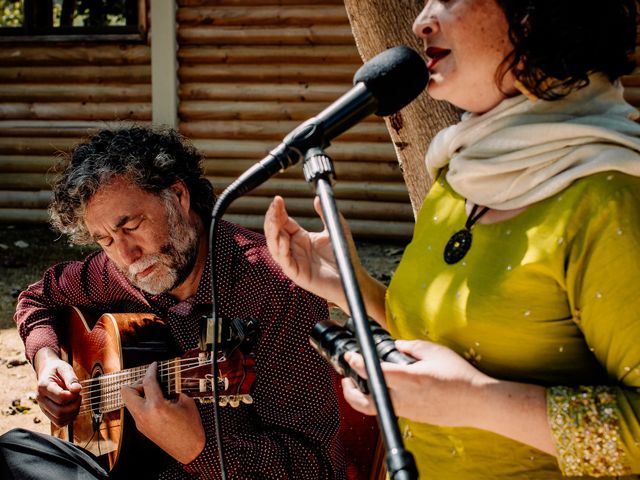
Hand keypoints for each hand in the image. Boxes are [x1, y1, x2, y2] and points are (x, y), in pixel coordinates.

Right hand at [34, 347, 81, 426]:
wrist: (47, 372)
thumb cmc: (57, 369)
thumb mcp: (64, 368)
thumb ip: (71, 378)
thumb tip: (77, 389)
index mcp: (43, 386)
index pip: (61, 397)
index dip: (73, 395)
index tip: (77, 389)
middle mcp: (41, 399)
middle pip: (60, 411)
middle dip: (74, 405)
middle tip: (78, 396)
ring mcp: (43, 407)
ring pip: (60, 419)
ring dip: (73, 412)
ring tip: (76, 400)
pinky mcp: (48, 413)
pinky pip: (59, 422)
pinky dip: (69, 417)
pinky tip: (73, 407)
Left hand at [121, 362, 205, 464]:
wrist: (190, 450)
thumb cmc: (191, 428)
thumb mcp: (186, 402)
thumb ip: (174, 390)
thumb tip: (167, 383)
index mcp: (156, 406)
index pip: (147, 382)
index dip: (151, 370)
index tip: (154, 365)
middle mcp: (144, 415)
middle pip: (126, 392)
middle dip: (137, 383)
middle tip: (151, 382)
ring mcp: (141, 423)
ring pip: (130, 402)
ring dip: (139, 394)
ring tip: (156, 393)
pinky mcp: (142, 429)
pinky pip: (136, 411)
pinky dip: (143, 403)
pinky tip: (157, 403)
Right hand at [264, 195, 359, 309]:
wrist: (353, 277)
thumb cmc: (344, 256)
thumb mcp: (334, 229)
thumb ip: (325, 214)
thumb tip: (317, 198)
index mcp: (300, 238)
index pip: (282, 222)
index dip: (278, 211)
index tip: (278, 198)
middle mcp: (293, 249)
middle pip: (274, 232)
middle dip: (272, 218)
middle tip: (275, 205)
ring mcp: (293, 261)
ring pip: (274, 246)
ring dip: (272, 232)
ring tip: (275, 219)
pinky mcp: (297, 273)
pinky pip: (284, 261)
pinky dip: (281, 250)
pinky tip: (283, 239)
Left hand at [341, 339, 491, 426]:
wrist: (478, 402)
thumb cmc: (459, 375)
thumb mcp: (435, 352)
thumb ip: (412, 347)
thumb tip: (397, 346)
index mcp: (409, 379)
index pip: (373, 372)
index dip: (356, 363)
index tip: (350, 356)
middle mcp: (405, 399)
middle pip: (366, 400)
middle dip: (349, 390)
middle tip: (345, 378)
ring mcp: (409, 412)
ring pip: (376, 408)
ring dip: (363, 397)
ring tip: (358, 385)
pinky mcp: (415, 418)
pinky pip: (391, 410)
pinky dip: (380, 401)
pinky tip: (383, 391)